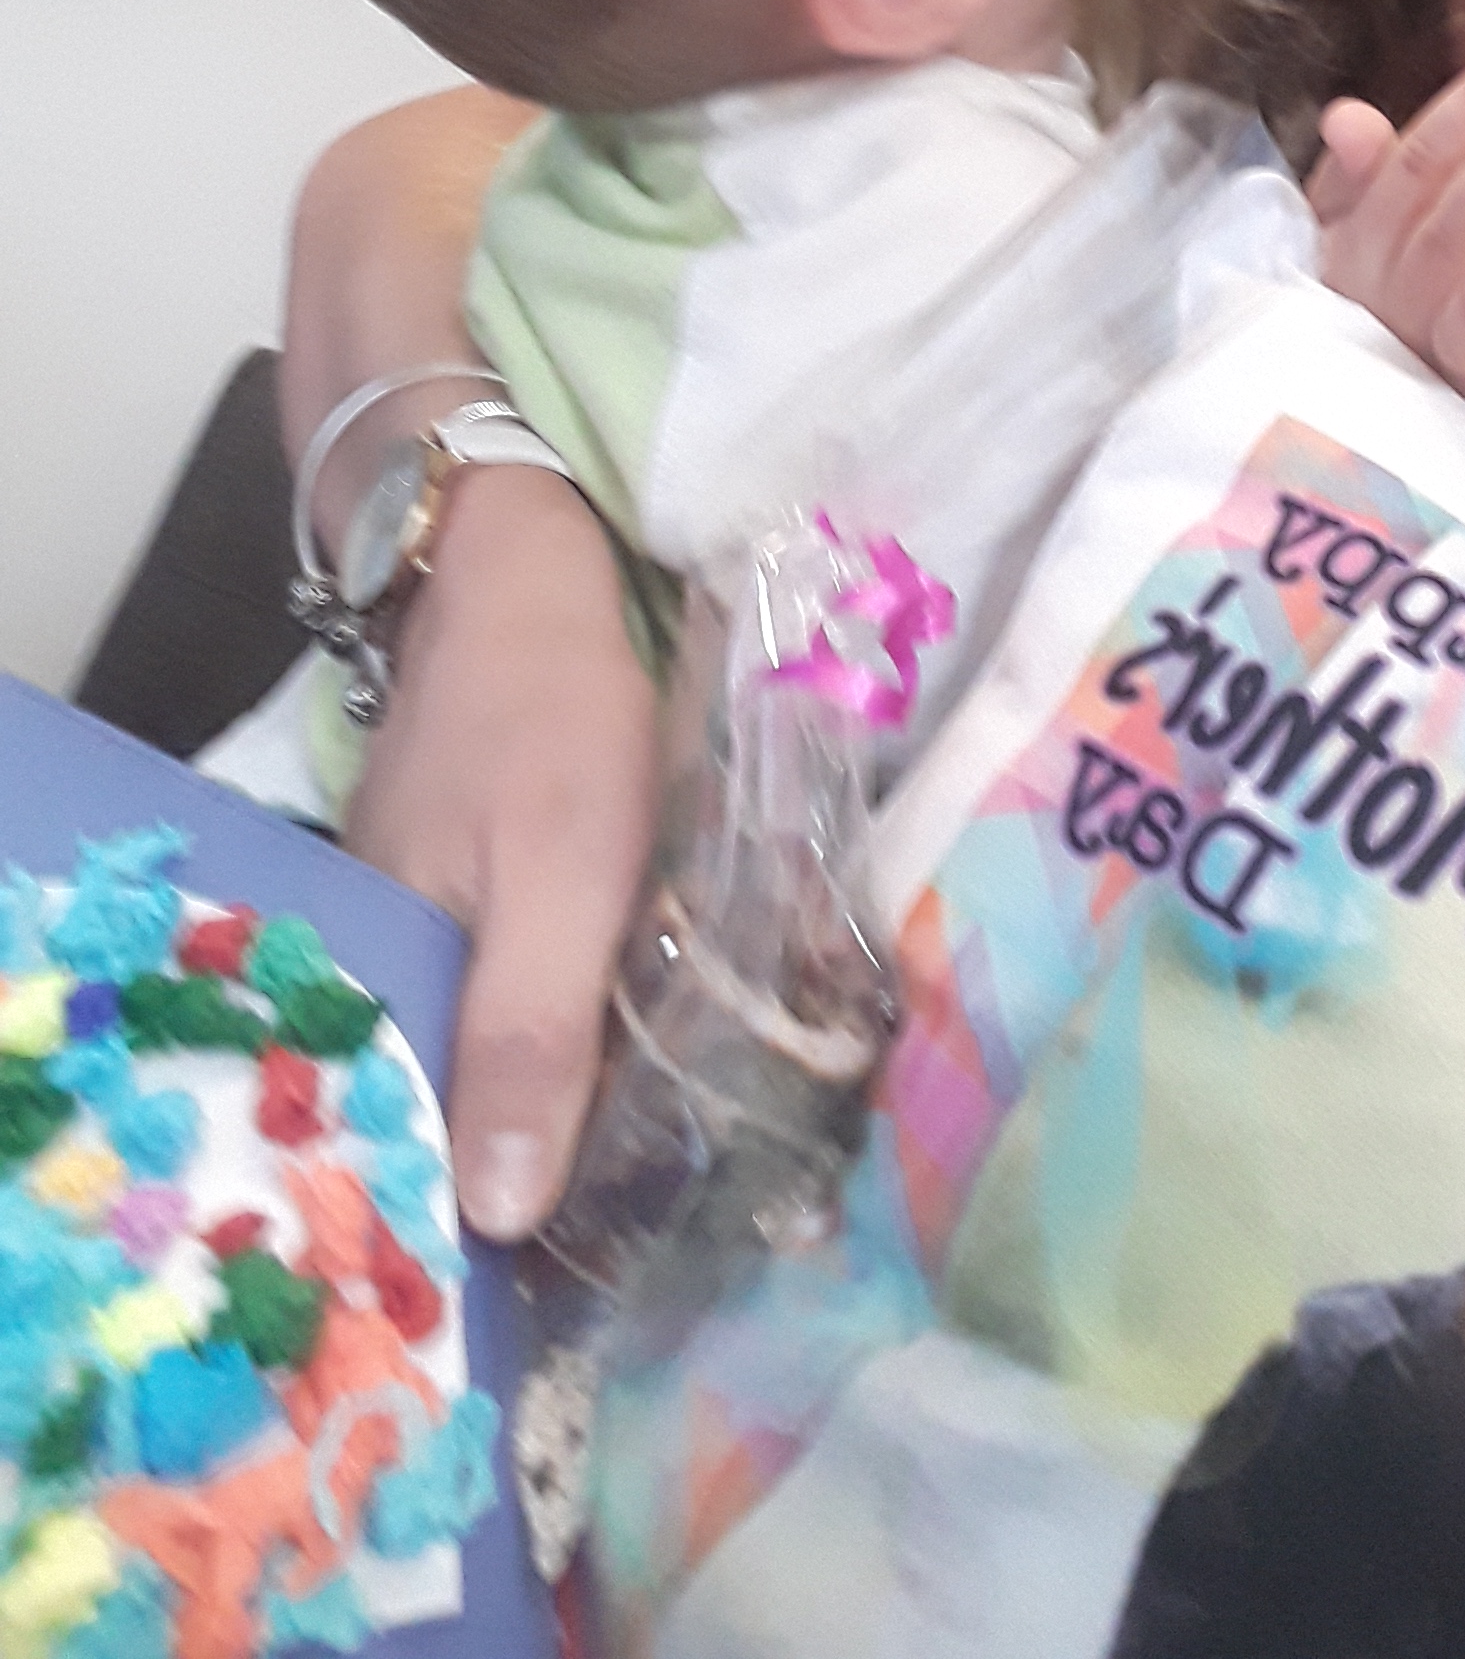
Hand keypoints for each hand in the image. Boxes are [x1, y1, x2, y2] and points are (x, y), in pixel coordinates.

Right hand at [345, 465, 659, 1240]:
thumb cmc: (542, 710)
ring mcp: (427, 937)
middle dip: (546, 1192)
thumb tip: (493, 1215)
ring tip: (684, 1193)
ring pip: (499, 1068)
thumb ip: (530, 1030)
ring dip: (572, 1121)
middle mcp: (383, 979)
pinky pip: (521, 1006)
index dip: (489, 1243)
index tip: (585, 1307)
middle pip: (457, 1126)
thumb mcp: (561, 869)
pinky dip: (580, 1042)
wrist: (521, 564)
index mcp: (372, 989)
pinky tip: (653, 1074)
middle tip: (670, 1255)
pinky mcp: (476, 904)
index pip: (415, 1162)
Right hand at [1307, 40, 1464, 494]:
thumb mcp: (1359, 233)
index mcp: (1361, 256)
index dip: (1464, 118)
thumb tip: (1350, 116)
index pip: (1409, 174)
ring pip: (1457, 339)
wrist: (1339, 428)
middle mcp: (1392, 317)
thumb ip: (1361, 178)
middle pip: (1439, 241)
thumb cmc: (1372, 304)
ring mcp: (1434, 380)